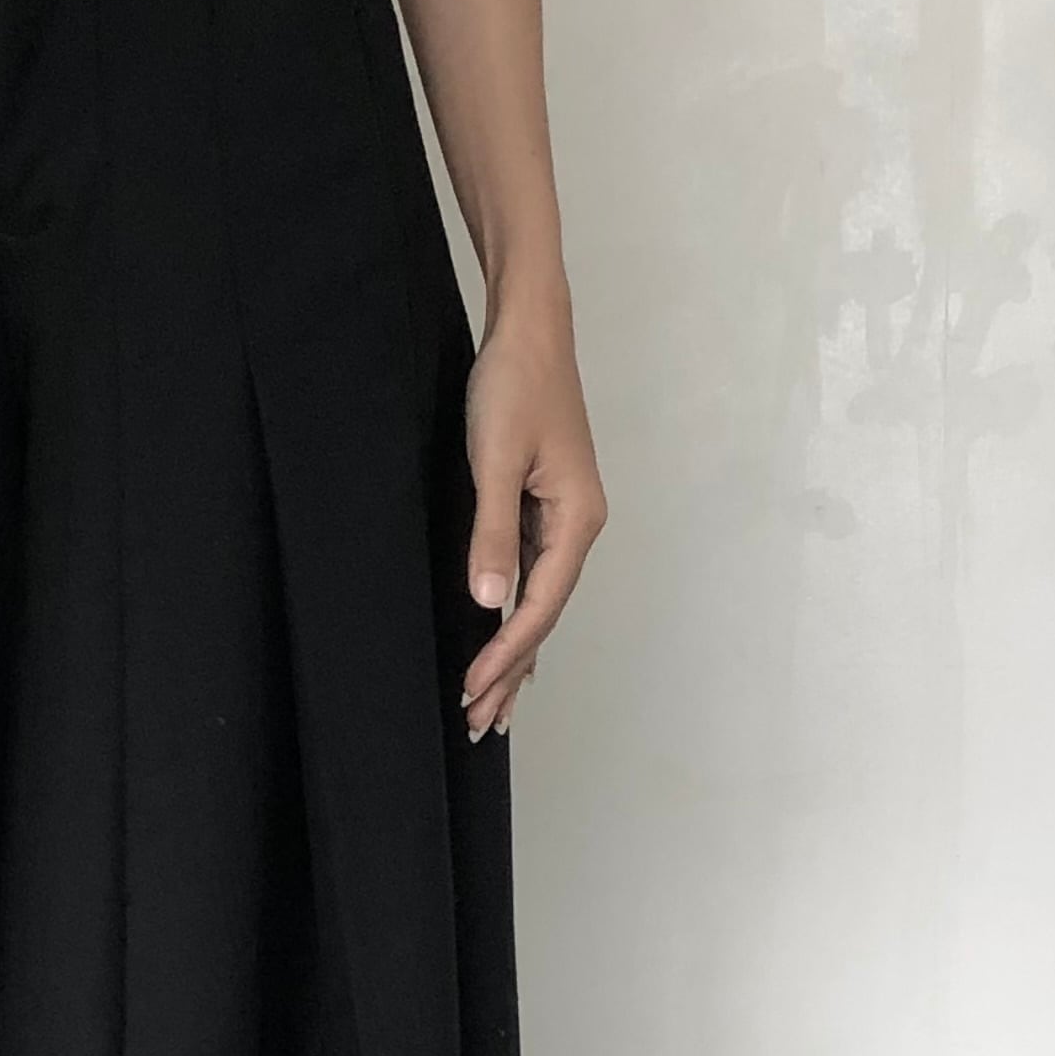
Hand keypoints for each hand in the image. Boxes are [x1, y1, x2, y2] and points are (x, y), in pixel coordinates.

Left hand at [458, 306, 606, 741]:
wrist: (530, 331)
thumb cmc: (515, 385)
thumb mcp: (496, 458)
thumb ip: (493, 532)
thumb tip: (489, 602)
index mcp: (576, 520)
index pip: (539, 606)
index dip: (507, 654)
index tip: (475, 690)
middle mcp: (579, 526)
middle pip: (545, 616)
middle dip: (513, 672)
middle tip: (481, 724)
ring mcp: (566, 518)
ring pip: (540, 602)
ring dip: (515, 653)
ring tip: (491, 704)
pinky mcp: (548, 507)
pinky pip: (534, 578)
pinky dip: (517, 617)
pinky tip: (505, 642)